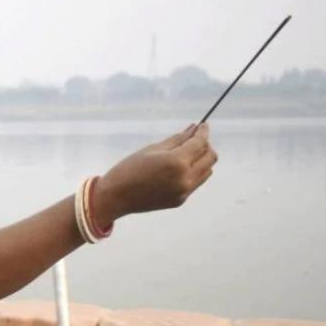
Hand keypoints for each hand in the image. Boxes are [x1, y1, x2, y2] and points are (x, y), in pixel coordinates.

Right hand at [96, 123, 217, 225]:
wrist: (115, 197)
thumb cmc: (129, 169)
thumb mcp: (152, 149)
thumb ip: (177, 139)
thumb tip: (194, 129)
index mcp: (177, 162)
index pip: (200, 143)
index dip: (203, 132)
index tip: (202, 125)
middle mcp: (185, 178)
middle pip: (210, 157)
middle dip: (205, 146)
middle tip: (194, 140)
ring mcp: (184, 191)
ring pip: (207, 171)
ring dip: (202, 160)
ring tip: (187, 155)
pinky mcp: (180, 200)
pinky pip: (196, 182)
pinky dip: (193, 172)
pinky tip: (178, 169)